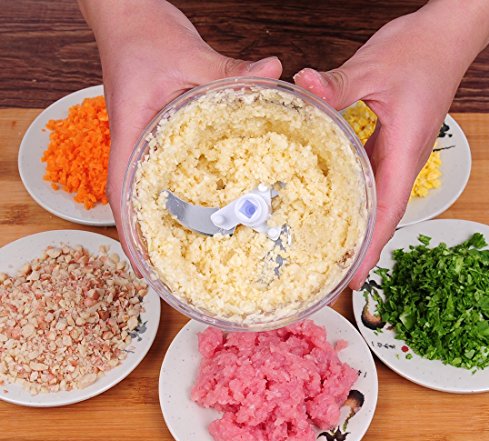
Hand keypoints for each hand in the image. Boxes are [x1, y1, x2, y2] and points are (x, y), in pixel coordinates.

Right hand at [80, 0, 281, 266]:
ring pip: (147, 194)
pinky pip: (161, 174)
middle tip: (177, 273)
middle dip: (149, 243)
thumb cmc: (143, 35)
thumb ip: (230, 70)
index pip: (121, 195)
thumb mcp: (189, 54)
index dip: (132, 237)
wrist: (125, 16)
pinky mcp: (155, 135)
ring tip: (189, 255)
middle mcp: (133, 146)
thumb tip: (275, 72)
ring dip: (161, 224)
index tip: (146, 269)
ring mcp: (143, 143)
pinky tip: (200, 208)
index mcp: (131, 133)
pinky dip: (175, 197)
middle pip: (134, 206)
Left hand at [294, 0, 488, 288]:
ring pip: (377, 202)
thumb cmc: (421, 50)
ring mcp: (398, 154)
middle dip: (361, 249)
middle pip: (382, 217)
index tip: (354, 278)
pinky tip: (335, 204)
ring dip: (358, 227)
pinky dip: (356, 198)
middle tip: (333, 276)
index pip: (388, 211)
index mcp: (405, 151)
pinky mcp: (390, 144)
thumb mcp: (373, 67)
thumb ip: (337, 85)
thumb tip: (303, 87)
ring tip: (330, 251)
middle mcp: (403, 160)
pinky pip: (372, 180)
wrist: (446, 35)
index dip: (371, 247)